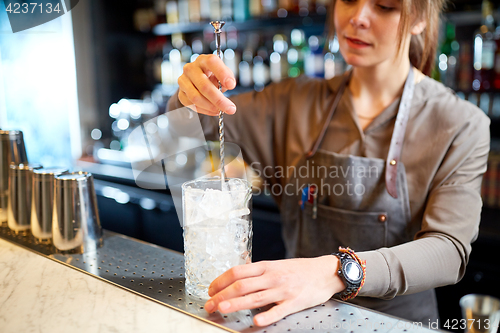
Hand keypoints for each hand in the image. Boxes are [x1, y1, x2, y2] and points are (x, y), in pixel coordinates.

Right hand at [178, 54, 236, 115]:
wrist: (198, 81)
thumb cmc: (213, 76)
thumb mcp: (223, 74)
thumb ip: (228, 77)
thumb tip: (229, 85)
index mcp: (203, 60)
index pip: (211, 62)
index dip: (222, 74)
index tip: (232, 86)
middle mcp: (190, 68)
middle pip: (204, 85)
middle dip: (219, 100)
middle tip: (231, 109)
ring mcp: (183, 81)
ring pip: (195, 97)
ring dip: (211, 107)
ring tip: (221, 110)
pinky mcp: (180, 93)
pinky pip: (191, 105)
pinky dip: (204, 110)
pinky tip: (213, 110)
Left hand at [204, 255, 344, 326]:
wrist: (325, 272)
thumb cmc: (300, 269)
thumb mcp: (277, 264)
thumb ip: (258, 271)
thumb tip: (238, 276)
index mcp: (266, 266)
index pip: (237, 272)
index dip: (221, 280)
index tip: (210, 289)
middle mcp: (272, 277)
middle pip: (241, 285)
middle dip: (222, 295)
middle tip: (209, 304)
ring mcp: (283, 290)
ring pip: (255, 297)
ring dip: (236, 303)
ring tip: (222, 308)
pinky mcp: (294, 302)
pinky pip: (278, 310)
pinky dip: (266, 316)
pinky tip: (256, 321)